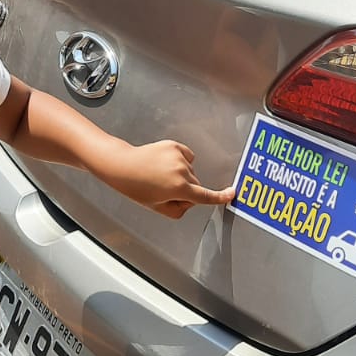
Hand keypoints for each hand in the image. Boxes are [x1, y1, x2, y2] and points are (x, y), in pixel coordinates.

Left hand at [102, 140, 234, 220]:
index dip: (220, 197)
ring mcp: (179, 157)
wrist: (122, 165)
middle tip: (163, 190)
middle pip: (196, 185)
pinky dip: (180, 162)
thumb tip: (191, 200)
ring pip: (190, 171)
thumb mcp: (158, 207)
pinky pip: (186, 157)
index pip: (205, 196)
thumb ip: (179, 209)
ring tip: (159, 175)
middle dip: (186, 190)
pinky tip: (164, 164)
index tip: (232, 194)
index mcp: (179, 189)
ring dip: (181, 175)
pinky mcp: (174, 146)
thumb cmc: (136, 187)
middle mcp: (182, 171)